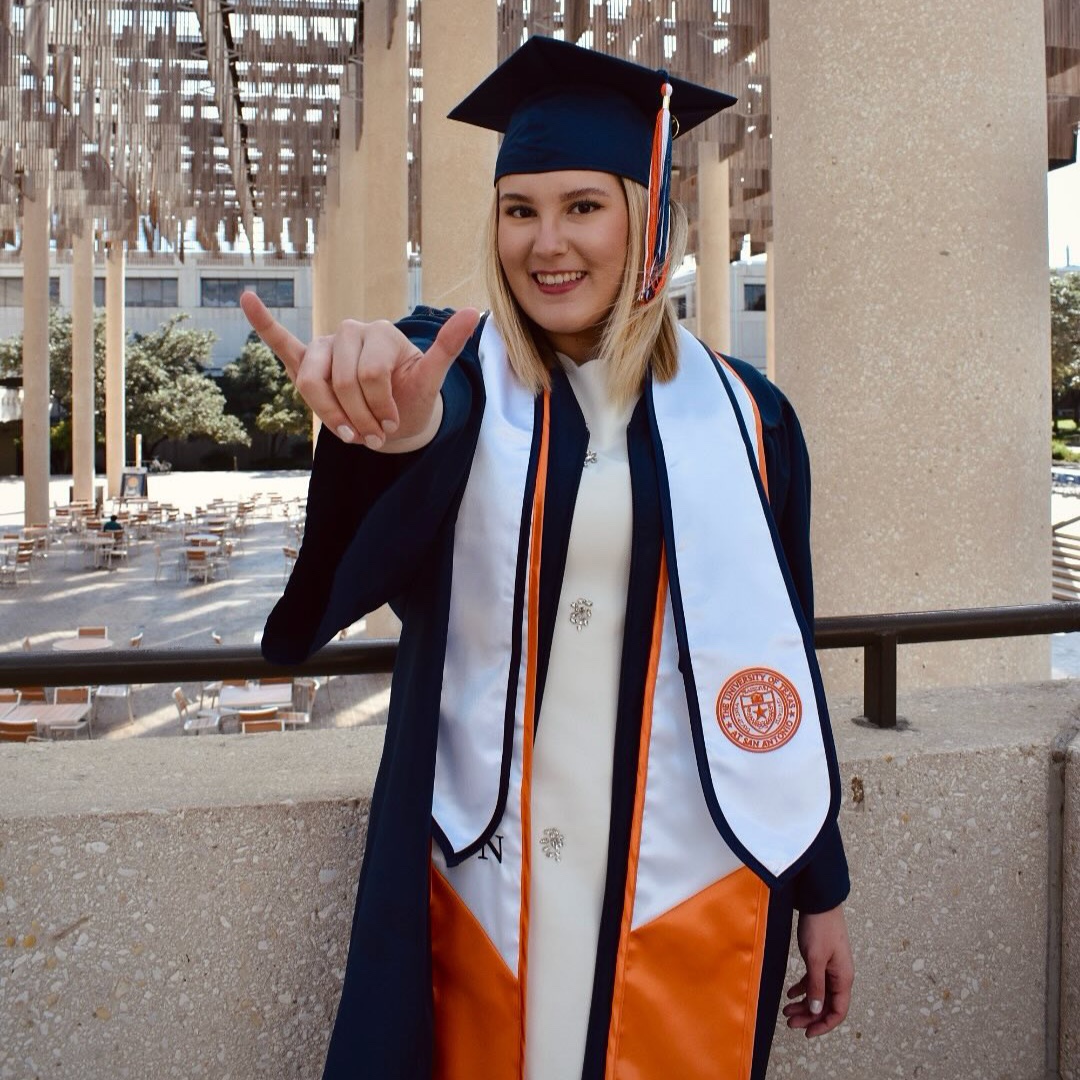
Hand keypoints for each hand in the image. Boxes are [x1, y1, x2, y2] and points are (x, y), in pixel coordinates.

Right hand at [239, 291, 481, 450]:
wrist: (394, 417)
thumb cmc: (411, 399)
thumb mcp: (430, 379)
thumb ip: (448, 347)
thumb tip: (477, 312)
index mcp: (380, 332)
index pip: (368, 376)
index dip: (378, 409)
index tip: (391, 428)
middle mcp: (351, 330)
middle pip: (341, 382)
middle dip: (358, 417)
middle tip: (373, 438)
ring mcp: (326, 345)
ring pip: (311, 383)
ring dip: (329, 415)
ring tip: (349, 434)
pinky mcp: (306, 360)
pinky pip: (282, 342)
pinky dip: (264, 322)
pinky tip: (247, 297)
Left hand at [782, 905, 853, 1037]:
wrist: (820, 902)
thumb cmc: (820, 928)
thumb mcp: (815, 959)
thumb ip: (816, 986)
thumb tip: (815, 1010)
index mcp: (843, 978)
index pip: (838, 1011)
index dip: (823, 1025)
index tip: (807, 1033)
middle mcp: (840, 976)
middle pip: (826, 1004)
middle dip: (809, 1016)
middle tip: (789, 1022)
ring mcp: (831, 967)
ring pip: (818, 993)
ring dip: (804, 1004)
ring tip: (786, 1010)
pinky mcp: (822, 959)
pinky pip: (814, 980)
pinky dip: (802, 988)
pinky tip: (789, 993)